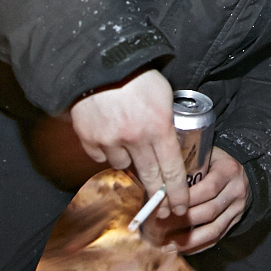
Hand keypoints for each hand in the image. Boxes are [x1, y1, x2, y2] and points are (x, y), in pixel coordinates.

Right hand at [69, 68, 188, 218]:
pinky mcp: (89, 139)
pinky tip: (110, 135)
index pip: (172, 169)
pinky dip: (107, 151)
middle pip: (149, 176)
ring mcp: (109, 140)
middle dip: (159, 195)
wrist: (100, 62)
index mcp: (158, 127)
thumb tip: (170, 146)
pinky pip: (101, 156)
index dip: (177, 192)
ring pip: (123, 165)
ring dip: (130, 161)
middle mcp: (135, 139)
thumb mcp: (163, 95)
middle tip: (164, 208)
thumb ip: (166, 122)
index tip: (181, 207)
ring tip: (131, 143)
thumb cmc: (137, 75)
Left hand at [138, 147, 248, 254]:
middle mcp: (236, 190)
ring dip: (188, 240)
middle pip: (209, 211)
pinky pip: (216, 238)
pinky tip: (179, 248)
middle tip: (158, 227)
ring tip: (166, 245)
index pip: (208, 188)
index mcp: (228, 170)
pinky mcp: (235, 222)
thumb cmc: (211, 162)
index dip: (185, 200)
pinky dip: (197, 246)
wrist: (237, 172)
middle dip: (182, 222)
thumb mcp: (203, 157)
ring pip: (213, 229)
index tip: (163, 207)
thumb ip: (186, 168)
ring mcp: (237, 208)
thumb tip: (157, 185)